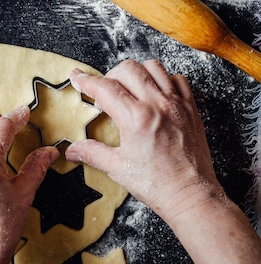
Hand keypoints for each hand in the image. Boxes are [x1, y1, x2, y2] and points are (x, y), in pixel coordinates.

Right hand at [66, 59, 224, 224]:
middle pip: (127, 69)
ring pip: (153, 67)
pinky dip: (164, 79)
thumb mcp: (118, 168)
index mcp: (136, 118)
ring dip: (136, 73)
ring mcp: (176, 104)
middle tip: (104, 92)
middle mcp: (157, 105)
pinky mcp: (190, 108)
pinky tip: (155, 93)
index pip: (105, 88)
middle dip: (109, 76)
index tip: (77, 77)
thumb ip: (92, 153)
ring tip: (129, 89)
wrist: (190, 196)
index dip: (86, 80)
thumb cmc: (157, 185)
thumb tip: (73, 150)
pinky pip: (177, 79)